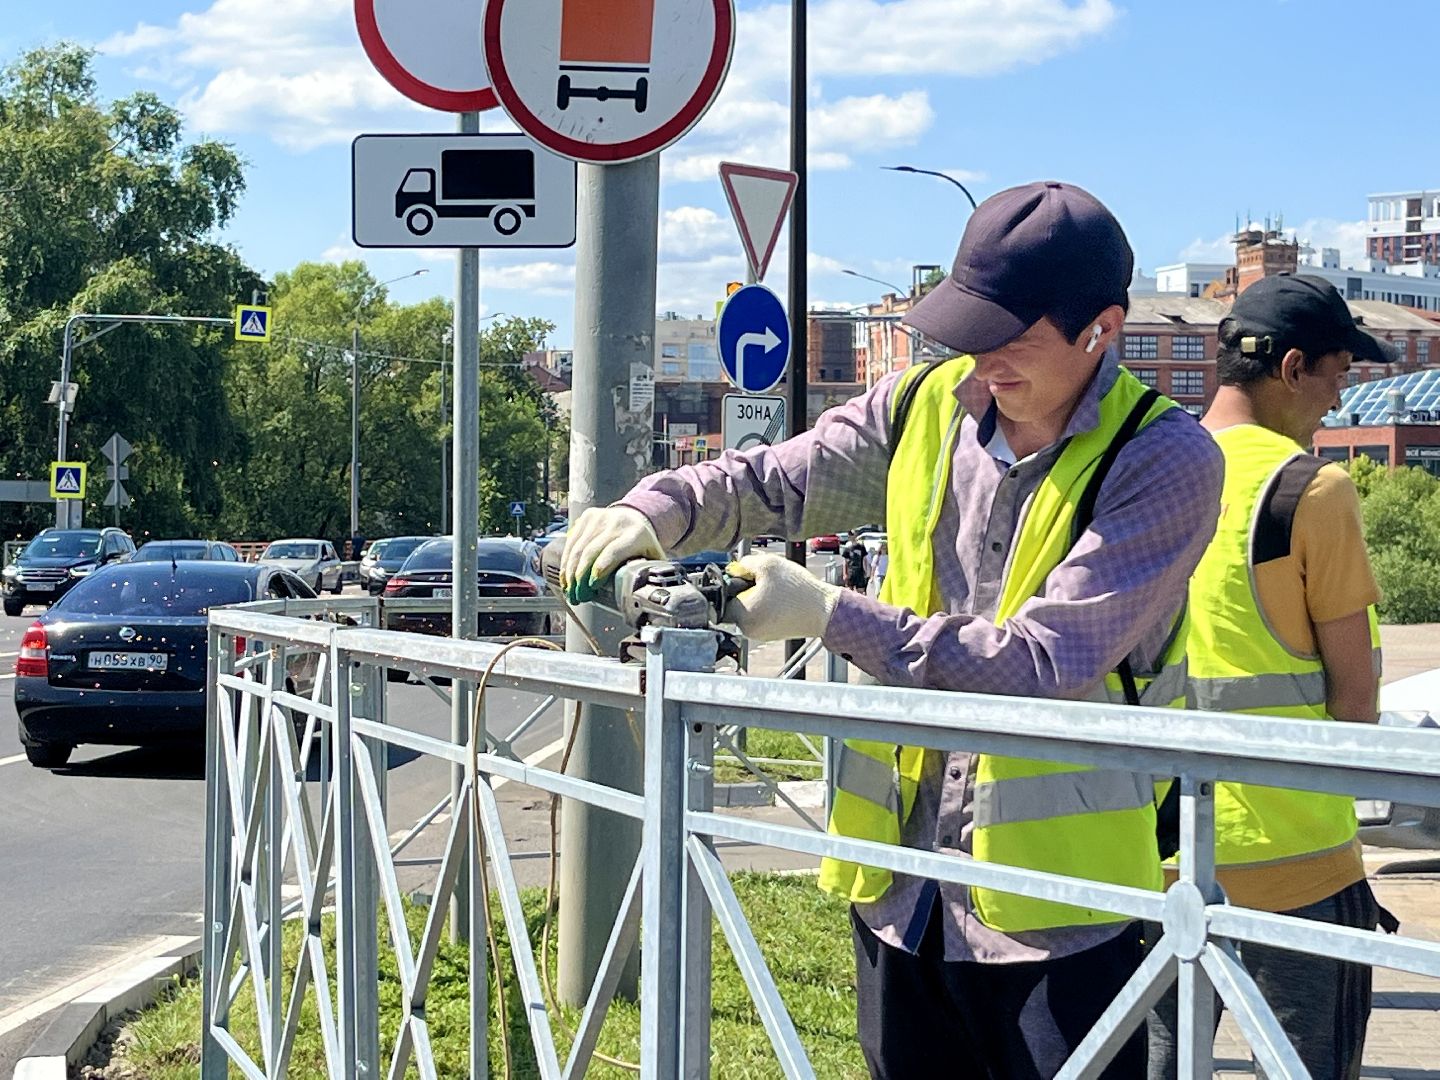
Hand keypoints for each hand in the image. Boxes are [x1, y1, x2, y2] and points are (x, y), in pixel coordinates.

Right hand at [560, 506, 662, 602]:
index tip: (592, 587)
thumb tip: (646, 596)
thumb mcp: (652, 555)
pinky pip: (571, 542)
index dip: (600, 570)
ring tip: (570, 591)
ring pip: (578, 548)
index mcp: (635, 534)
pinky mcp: (587, 517)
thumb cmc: (642, 542)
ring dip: (570, 573)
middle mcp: (616, 523)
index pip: (613, 552)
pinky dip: (566, 562)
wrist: (634, 516)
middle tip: (579, 596)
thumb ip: (651, 573)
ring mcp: (599, 518)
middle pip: (591, 552)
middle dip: (581, 577)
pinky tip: (565, 578)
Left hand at [725, 553, 842, 642]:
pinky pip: (761, 617)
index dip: (732, 583)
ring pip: (748, 610)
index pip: (722, 598)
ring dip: (757, 597)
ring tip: (775, 590)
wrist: (824, 611)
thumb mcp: (768, 564)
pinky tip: (781, 599)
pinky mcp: (771, 634)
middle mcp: (748, 630)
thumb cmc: (798, 590)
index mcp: (742, 615)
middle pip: (734, 605)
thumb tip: (733, 568)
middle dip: (745, 590)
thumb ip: (744, 563)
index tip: (744, 576)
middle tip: (763, 580)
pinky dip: (767, 607)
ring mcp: (760, 634)